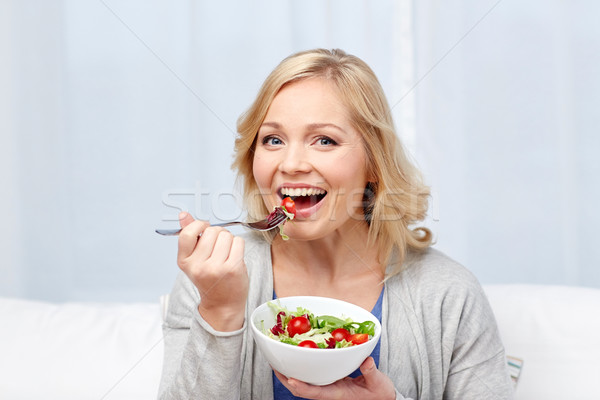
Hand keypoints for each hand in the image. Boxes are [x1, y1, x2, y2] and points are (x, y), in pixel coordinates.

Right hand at [177, 211, 247, 330]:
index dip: (198, 225)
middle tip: (218, 247)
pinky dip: (238, 245)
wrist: (222, 303)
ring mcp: (216, 268)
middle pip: (212, 231)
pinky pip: (239, 241)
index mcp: (184, 262)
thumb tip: (183, 214)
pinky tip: (234, 256)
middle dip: (218, 234)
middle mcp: (198, 266)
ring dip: (229, 240)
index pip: (187, 233)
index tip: (204, 228)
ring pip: (226, 235)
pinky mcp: (233, 268)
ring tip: (226, 253)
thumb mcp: (194, 259)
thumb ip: (189, 236)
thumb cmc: (209, 278)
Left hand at [273, 357, 395, 399]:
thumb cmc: (380, 394)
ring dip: (290, 373)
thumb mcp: (378, 383)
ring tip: (278, 359)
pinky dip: (302, 368)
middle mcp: (329, 392)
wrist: (383, 399)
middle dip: (286, 378)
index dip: (301, 387)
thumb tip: (366, 360)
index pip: (315, 393)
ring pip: (303, 383)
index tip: (290, 379)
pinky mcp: (330, 381)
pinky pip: (312, 376)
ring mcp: (328, 387)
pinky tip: (297, 357)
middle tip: (273, 363)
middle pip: (301, 389)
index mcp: (337, 394)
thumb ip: (370, 372)